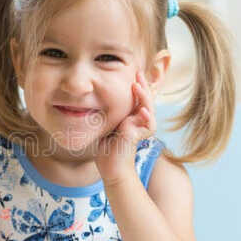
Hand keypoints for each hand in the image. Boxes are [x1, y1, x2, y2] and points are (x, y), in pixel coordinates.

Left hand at [95, 72, 155, 186]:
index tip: (131, 72)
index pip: (136, 97)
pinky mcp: (139, 137)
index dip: (136, 85)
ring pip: (148, 109)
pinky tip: (142, 110)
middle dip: (142, 85)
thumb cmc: (106, 149)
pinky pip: (148, 125)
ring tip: (137, 86)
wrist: (110, 168)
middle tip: (137, 72)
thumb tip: (91, 96)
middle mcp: (138, 121)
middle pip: (145, 99)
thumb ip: (105, 112)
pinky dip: (146, 117)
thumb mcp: (104, 125)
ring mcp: (140, 128)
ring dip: (144, 97)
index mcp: (131, 117)